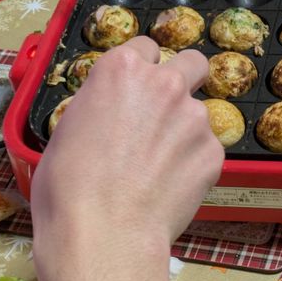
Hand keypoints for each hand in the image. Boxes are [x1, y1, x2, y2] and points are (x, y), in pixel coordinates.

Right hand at [31, 36, 223, 280]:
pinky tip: (171, 186)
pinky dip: (194, 163)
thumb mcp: (68, 128)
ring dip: (186, 129)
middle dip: (184, 78)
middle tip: (168, 109)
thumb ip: (103, 104)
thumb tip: (112, 111)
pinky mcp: (213, 152)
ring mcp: (194, 117)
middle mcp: (165, 84)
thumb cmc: (69, 186)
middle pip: (192, 61)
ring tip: (161, 165)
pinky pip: (207, 149)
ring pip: (200, 112)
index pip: (146, 47)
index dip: (143, 68)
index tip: (138, 87)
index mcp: (122, 70)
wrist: (104, 232)